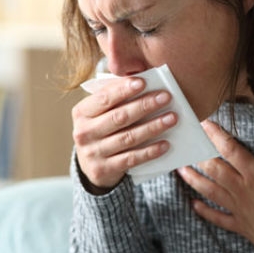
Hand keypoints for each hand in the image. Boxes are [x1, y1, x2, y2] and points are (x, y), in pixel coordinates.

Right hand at [73, 77, 177, 192]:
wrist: (90, 165)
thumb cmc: (101, 129)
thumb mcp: (99, 113)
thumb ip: (114, 98)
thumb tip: (142, 82)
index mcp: (81, 112)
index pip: (104, 98)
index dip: (123, 90)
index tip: (143, 82)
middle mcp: (83, 132)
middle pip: (119, 117)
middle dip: (144, 105)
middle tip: (166, 97)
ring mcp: (93, 153)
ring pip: (128, 137)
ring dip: (153, 127)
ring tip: (171, 118)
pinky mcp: (103, 169)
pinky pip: (131, 158)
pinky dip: (150, 151)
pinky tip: (165, 144)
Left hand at [177, 117, 253, 252]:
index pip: (231, 150)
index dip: (216, 135)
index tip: (204, 124)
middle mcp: (241, 189)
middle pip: (214, 168)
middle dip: (199, 154)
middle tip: (186, 143)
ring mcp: (237, 207)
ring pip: (209, 190)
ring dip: (193, 179)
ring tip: (180, 169)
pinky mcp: (238, 224)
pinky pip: (217, 217)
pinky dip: (204, 210)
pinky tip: (193, 204)